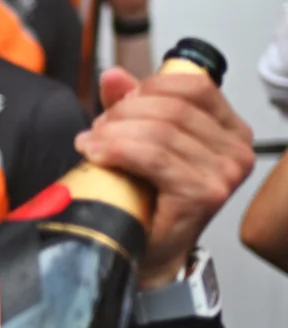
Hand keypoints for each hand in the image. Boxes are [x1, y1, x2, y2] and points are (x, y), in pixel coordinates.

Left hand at [76, 67, 253, 287]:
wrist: (150, 252)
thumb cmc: (152, 200)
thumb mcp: (143, 142)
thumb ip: (131, 106)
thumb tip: (113, 75)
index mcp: (229, 129)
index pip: (194, 86)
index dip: (149, 86)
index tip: (118, 103)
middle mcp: (236, 149)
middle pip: (172, 108)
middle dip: (124, 113)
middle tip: (97, 129)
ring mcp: (223, 173)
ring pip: (159, 132)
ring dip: (115, 133)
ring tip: (91, 143)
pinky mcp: (203, 194)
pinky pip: (154, 158)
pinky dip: (119, 151)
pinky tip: (96, 154)